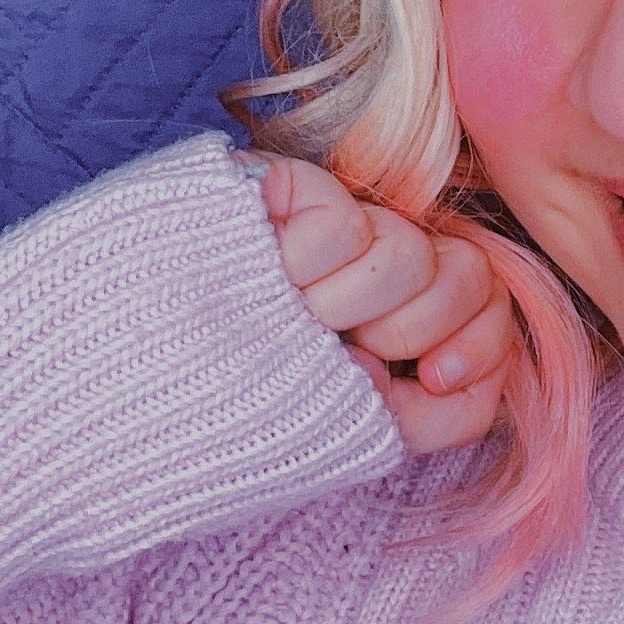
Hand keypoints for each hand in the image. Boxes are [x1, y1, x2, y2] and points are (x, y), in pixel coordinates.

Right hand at [257, 152, 517, 454]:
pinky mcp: (285, 189)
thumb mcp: (362, 434)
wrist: (132, 400)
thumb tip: (483, 367)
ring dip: (352, 306)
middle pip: (469, 272)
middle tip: (348, 349)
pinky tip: (273, 279)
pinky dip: (311, 265)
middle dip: (415, 328)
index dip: (483, 339)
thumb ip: (449, 410)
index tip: (430, 377)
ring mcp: (332, 227)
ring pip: (412, 251)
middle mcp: (375, 271)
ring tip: (295, 319)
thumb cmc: (236, 424)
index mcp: (397, 322)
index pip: (490, 303)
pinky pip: (346, 222)